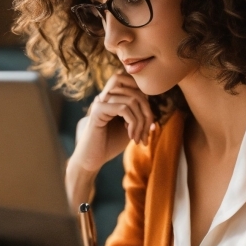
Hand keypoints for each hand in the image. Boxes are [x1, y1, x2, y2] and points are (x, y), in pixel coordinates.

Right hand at [65, 73, 153, 210]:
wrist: (91, 159)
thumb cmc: (110, 145)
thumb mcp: (130, 129)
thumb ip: (140, 118)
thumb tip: (154, 116)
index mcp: (113, 97)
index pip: (135, 86)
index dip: (147, 104)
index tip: (148, 126)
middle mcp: (106, 96)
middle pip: (137, 91)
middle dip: (148, 113)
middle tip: (147, 134)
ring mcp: (101, 101)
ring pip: (132, 100)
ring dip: (141, 122)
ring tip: (137, 138)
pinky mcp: (98, 110)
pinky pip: (124, 108)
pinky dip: (133, 123)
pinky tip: (130, 136)